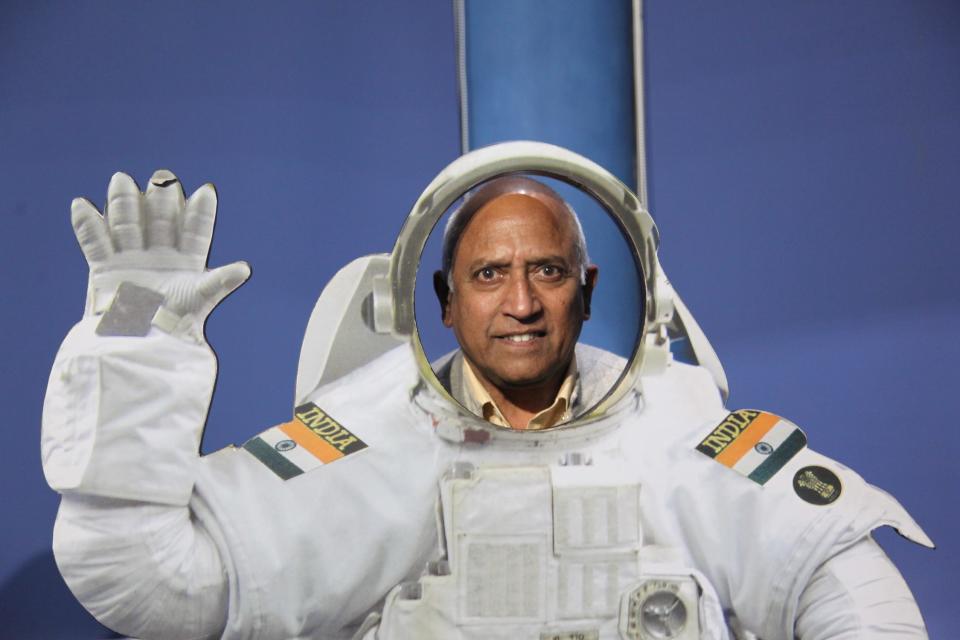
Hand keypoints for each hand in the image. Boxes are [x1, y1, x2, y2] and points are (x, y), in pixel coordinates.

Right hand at [72, 169, 249, 339]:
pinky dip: (87, 225)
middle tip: (162, 177)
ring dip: (124, 203)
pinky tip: (82, 205)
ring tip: (121, 180)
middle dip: (161, 200)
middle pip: (160, 221)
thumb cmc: (175, 323)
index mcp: (187, 262)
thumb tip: (245, 269)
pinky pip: (94, 242)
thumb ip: (220, 281)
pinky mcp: (105, 269)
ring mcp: (132, 259)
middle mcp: (160, 256)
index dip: (201, 213)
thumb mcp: (200, 299)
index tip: (206, 191)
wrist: (140, 343)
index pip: (196, 231)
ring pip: (128, 225)